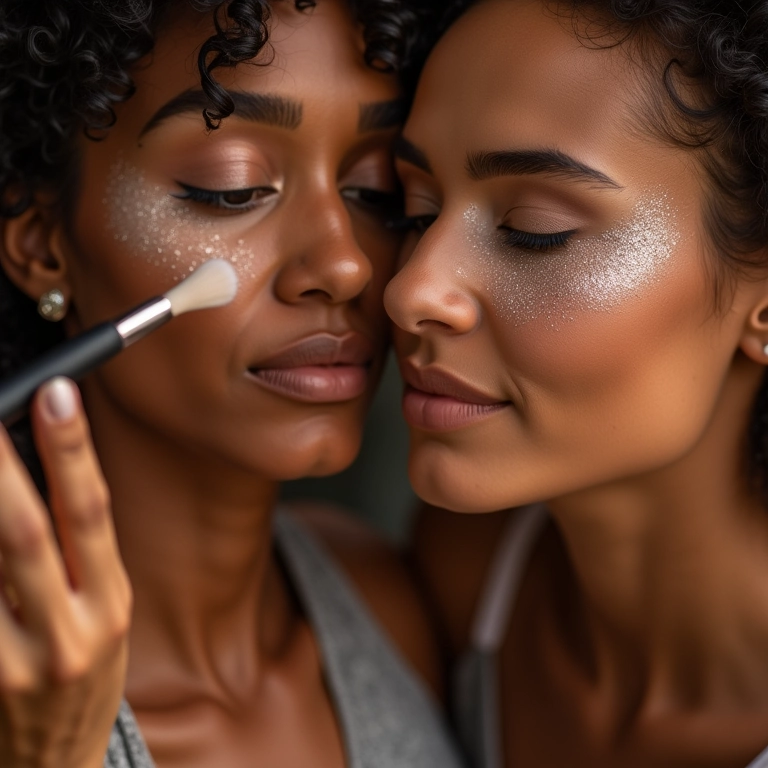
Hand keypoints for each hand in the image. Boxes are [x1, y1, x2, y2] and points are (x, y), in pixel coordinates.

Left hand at [0, 377, 130, 767]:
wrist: (54, 765)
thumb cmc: (80, 674)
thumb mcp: (101, 612)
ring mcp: (15, 664)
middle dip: (0, 467)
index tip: (56, 394)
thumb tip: (39, 472)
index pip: (90, 513)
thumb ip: (75, 551)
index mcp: (109, 604)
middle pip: (23, 533)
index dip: (73, 450)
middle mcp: (67, 634)